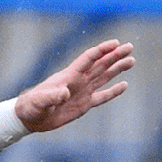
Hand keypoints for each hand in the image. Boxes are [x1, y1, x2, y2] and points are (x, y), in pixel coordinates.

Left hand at [14, 40, 134, 132]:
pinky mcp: (84, 105)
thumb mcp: (40, 101)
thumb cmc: (31, 106)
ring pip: (104, 77)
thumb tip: (64, 93)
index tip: (115, 43)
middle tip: (130, 48)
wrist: (30, 118)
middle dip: (115, 56)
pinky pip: (102, 96)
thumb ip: (52, 96)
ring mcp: (82, 92)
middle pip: (100, 65)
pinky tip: (124, 85)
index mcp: (69, 76)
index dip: (102, 50)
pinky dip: (113, 92)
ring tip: (132, 61)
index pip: (88, 59)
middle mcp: (78, 81)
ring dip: (117, 69)